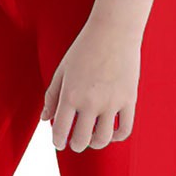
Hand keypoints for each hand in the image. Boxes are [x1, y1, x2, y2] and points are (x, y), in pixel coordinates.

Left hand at [42, 0, 152, 150]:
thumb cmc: (84, 48)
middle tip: (75, 142)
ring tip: (92, 138)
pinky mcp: (129, 100)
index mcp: (70, 95)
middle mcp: (90, 102)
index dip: (58, 141)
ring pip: (103, 139)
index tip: (59, 142)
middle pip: (81, 140)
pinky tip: (111, 133)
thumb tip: (45, 120)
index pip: (60, 131)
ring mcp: (112, 103)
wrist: (113, 30)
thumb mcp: (62, 70)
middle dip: (76, 145)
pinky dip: (117, 137)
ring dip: (95, 144)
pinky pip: (125, 129)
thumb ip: (52, 96)